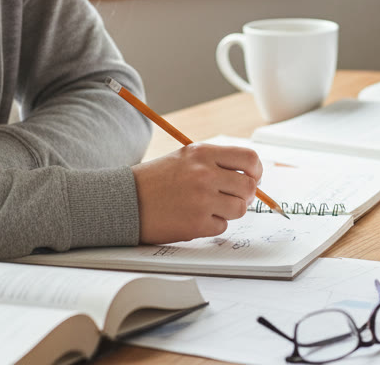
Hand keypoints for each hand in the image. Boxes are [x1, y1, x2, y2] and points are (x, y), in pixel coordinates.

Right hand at [132, 144, 262, 244]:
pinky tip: (193, 217)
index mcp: (203, 153)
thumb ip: (217, 163)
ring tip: (208, 208)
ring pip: (239, 209)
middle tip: (232, 198)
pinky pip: (222, 227)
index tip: (252, 178)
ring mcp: (202, 200)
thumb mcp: (186, 158)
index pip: (249, 159)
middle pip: (249, 187)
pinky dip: (212, 225)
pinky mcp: (196, 223)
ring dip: (228, 211)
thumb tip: (252, 178)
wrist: (124, 201)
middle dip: (245, 196)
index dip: (256, 172)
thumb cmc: (156, 180)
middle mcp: (205, 174)